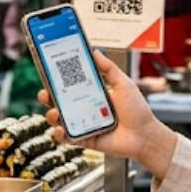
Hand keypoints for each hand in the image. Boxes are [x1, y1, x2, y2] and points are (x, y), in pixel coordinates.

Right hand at [38, 50, 173, 169]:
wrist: (145, 136)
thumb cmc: (137, 110)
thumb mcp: (123, 84)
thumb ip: (108, 69)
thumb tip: (94, 51)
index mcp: (91, 94)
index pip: (70, 85)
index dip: (57, 79)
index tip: (49, 71)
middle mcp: (84, 109)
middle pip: (59, 101)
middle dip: (48, 96)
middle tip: (45, 92)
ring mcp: (83, 124)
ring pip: (59, 119)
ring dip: (51, 115)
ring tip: (54, 111)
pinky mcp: (84, 140)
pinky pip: (66, 138)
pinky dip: (59, 134)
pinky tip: (60, 128)